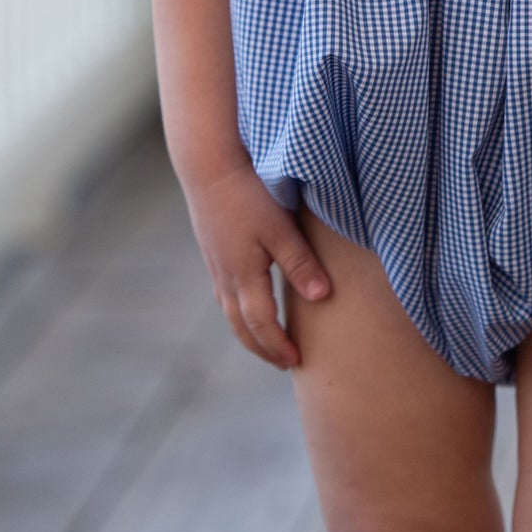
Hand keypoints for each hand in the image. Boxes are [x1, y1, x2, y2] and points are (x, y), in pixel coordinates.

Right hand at [181, 162, 331, 368]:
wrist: (209, 167)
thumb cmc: (248, 194)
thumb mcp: (280, 228)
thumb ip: (300, 263)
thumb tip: (322, 298)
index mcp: (244, 277)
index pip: (261, 326)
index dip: (278, 346)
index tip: (296, 362)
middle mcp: (226, 278)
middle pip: (241, 328)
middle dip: (262, 349)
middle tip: (283, 364)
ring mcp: (216, 265)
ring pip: (230, 312)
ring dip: (249, 333)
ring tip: (266, 342)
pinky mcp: (213, 252)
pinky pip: (224, 295)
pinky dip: (238, 311)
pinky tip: (246, 304)